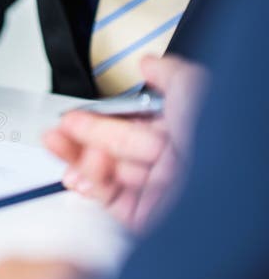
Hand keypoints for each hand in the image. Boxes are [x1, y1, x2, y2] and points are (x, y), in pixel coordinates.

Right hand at [43, 55, 207, 230]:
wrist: (221, 199)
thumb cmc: (219, 147)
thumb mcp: (196, 92)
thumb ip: (170, 75)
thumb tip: (150, 63)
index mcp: (181, 133)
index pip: (131, 121)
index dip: (101, 115)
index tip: (78, 112)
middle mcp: (167, 161)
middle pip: (112, 144)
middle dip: (83, 133)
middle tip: (62, 126)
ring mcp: (152, 189)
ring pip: (104, 170)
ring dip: (75, 156)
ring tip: (56, 142)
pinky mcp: (139, 215)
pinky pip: (105, 196)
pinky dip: (86, 181)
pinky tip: (75, 169)